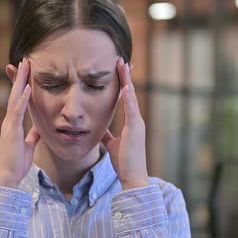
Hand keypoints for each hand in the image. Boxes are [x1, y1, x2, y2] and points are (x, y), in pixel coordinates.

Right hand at [0, 58, 40, 188]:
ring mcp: (9, 125)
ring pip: (15, 98)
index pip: (18, 100)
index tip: (26, 71)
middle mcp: (9, 121)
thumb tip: (38, 129)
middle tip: (25, 60)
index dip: (22, 85)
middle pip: (15, 94)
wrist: (8, 177)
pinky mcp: (12, 131)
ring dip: (21, 81)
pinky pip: (18, 111)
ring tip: (25, 66)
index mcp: (13, 124)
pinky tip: (27, 87)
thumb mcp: (28, 146)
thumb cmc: (16, 164)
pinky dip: (23, 98)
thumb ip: (32, 135)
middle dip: (20, 77)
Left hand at [102, 58, 148, 189]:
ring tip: (123, 66)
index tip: (119, 69)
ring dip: (127, 81)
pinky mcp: (136, 130)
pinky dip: (128, 98)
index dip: (123, 84)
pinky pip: (132, 111)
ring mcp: (137, 124)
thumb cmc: (124, 162)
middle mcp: (136, 120)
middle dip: (125, 77)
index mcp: (131, 123)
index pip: (126, 99)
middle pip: (130, 94)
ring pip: (132, 98)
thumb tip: (99, 128)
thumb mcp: (112, 145)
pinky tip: (124, 87)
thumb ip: (106, 135)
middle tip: (121, 60)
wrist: (132, 177)